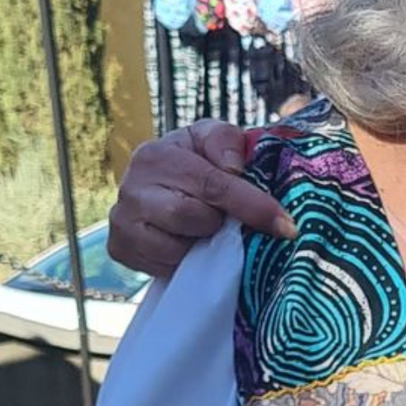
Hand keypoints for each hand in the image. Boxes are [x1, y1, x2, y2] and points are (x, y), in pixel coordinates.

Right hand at [107, 121, 293, 275]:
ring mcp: (122, 222)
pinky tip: (186, 241)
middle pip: (191, 217)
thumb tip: (233, 169)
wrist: (162, 184)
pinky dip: (183, 260)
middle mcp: (131, 188)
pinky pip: (163, 267)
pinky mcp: (120, 249)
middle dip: (219, 222)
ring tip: (203, 227)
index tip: (285, 225)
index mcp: (156, 156)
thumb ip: (226, 141)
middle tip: (227, 219)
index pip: (212, 184)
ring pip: (176, 248)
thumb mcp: (213, 138)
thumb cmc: (196, 160)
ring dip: (201, 243)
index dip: (252, 205)